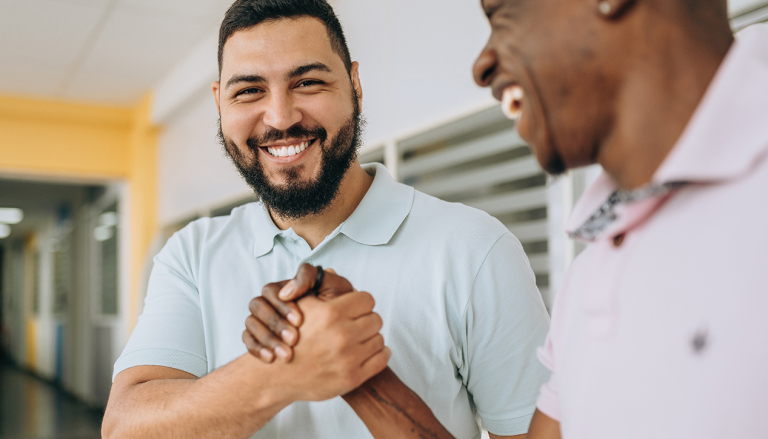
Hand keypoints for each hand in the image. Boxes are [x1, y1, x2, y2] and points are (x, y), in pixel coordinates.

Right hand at [243, 264, 355, 361]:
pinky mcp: (257, 337)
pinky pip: (248, 340)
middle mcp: (270, 302)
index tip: (299, 321)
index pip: (271, 291)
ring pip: (251, 323)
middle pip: (258, 306)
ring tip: (286, 354)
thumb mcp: (333, 285)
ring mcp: (261, 319)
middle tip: (293, 339)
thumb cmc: (339, 305)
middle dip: (275, 323)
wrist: (343, 332)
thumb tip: (285, 291)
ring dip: (267, 338)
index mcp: (285, 288)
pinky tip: (271, 359)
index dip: (282, 306)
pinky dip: (257, 349)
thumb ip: (310, 277)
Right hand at [268, 292, 389, 401]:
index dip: (360, 302)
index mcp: (330, 314)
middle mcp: (341, 336)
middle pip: (376, 319)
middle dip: (366, 320)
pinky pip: (382, 358)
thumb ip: (315, 286)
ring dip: (370, 338)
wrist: (279, 376)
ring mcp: (348, 359)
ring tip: (357, 339)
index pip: (367, 299)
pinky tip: (364, 353)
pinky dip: (377, 354)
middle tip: (356, 324)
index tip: (354, 308)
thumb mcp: (300, 306)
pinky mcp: (352, 378)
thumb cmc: (291, 337)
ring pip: (380, 339)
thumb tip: (331, 269)